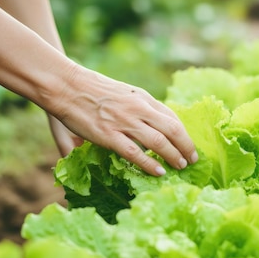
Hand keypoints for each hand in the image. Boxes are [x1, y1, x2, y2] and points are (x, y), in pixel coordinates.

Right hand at [51, 68, 197, 175]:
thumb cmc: (91, 89)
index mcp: (142, 97)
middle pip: (173, 129)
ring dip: (174, 156)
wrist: (66, 85)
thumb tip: (148, 125)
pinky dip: (150, 164)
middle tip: (192, 159)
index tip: (189, 144)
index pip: (171, 116)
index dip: (184, 132)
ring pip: (160, 142)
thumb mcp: (122, 93)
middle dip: (186, 146)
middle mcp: (138, 108)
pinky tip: (159, 172)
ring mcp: (125, 122)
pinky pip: (136, 153)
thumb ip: (136, 107)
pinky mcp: (109, 135)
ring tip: (181, 166)